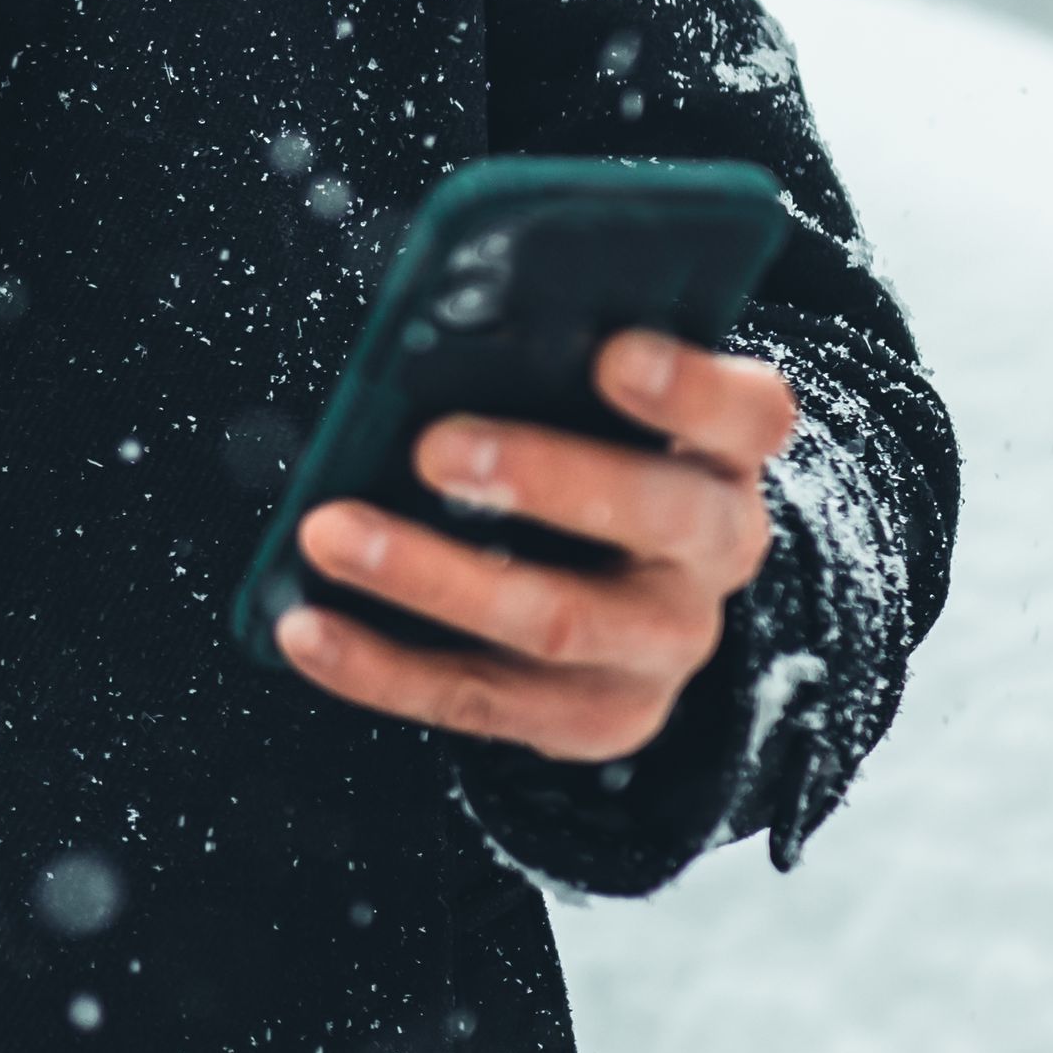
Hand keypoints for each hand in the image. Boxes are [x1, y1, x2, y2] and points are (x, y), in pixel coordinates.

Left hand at [273, 330, 799, 763]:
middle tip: (433, 447)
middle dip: (544, 479)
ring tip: (331, 533)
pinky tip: (304, 626)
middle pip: (656, 519)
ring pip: (555, 621)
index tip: (613, 352)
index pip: (747, 415)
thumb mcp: (593, 409)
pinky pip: (480, 699)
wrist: (631, 602)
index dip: (688, 387)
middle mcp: (715, 555)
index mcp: (726, 456)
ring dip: (431, 576)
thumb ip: (548, 370)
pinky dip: (380, 666)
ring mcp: (662, 650)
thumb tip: (435, 333)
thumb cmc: (588, 460)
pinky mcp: (596, 720)